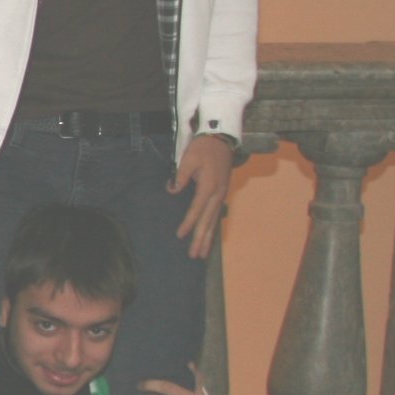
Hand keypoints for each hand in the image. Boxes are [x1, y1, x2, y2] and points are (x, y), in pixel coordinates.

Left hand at [172, 133, 235, 257]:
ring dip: (208, 238)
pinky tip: (208, 238)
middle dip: (201, 238)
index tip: (180, 235)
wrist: (221, 140)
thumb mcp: (189, 158)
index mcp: (209, 186)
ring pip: (214, 220)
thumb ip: (180, 175)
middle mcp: (218, 194)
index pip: (197, 209)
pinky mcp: (221, 194)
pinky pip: (216, 215)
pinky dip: (212, 228)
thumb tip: (172, 190)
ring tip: (202, 253)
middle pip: (208, 220)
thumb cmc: (203, 148)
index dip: (188, 223)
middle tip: (194, 255)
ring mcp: (221, 195)